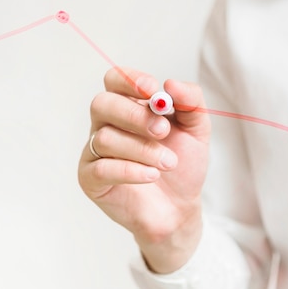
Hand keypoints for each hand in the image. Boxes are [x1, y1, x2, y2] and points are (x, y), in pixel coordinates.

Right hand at [78, 67, 210, 272]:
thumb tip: (171, 83)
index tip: (153, 90)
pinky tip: (152, 176)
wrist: (180, 208)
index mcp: (129, 107)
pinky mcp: (90, 179)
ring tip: (168, 163)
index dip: (130, 81)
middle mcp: (107, 125)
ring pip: (105, 138)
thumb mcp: (197, 130)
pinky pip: (102, 168)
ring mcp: (95, 152)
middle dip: (135, 115)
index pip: (115, 80)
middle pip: (103, 104)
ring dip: (143, 150)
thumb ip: (191, 102)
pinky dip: (131, 171)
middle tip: (163, 131)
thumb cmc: (183, 166)